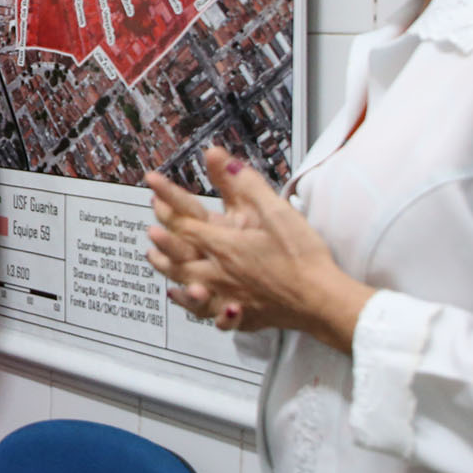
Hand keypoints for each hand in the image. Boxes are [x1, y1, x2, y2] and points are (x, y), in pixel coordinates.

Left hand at [144, 146, 373, 351]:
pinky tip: (184, 297)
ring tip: (153, 259)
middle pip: (178, 255)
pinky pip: (206, 310)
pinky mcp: (241, 314)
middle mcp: (218, 272)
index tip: (153, 185)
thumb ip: (247, 184)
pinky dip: (190, 302)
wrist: (322, 301)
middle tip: (150, 229)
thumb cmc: (303, 257)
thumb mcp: (276, 212)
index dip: (166, 201)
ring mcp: (226, 296)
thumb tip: (223, 159)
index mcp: (224, 246)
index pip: (184, 221)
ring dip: (166, 268)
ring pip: (185, 283)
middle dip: (162, 239)